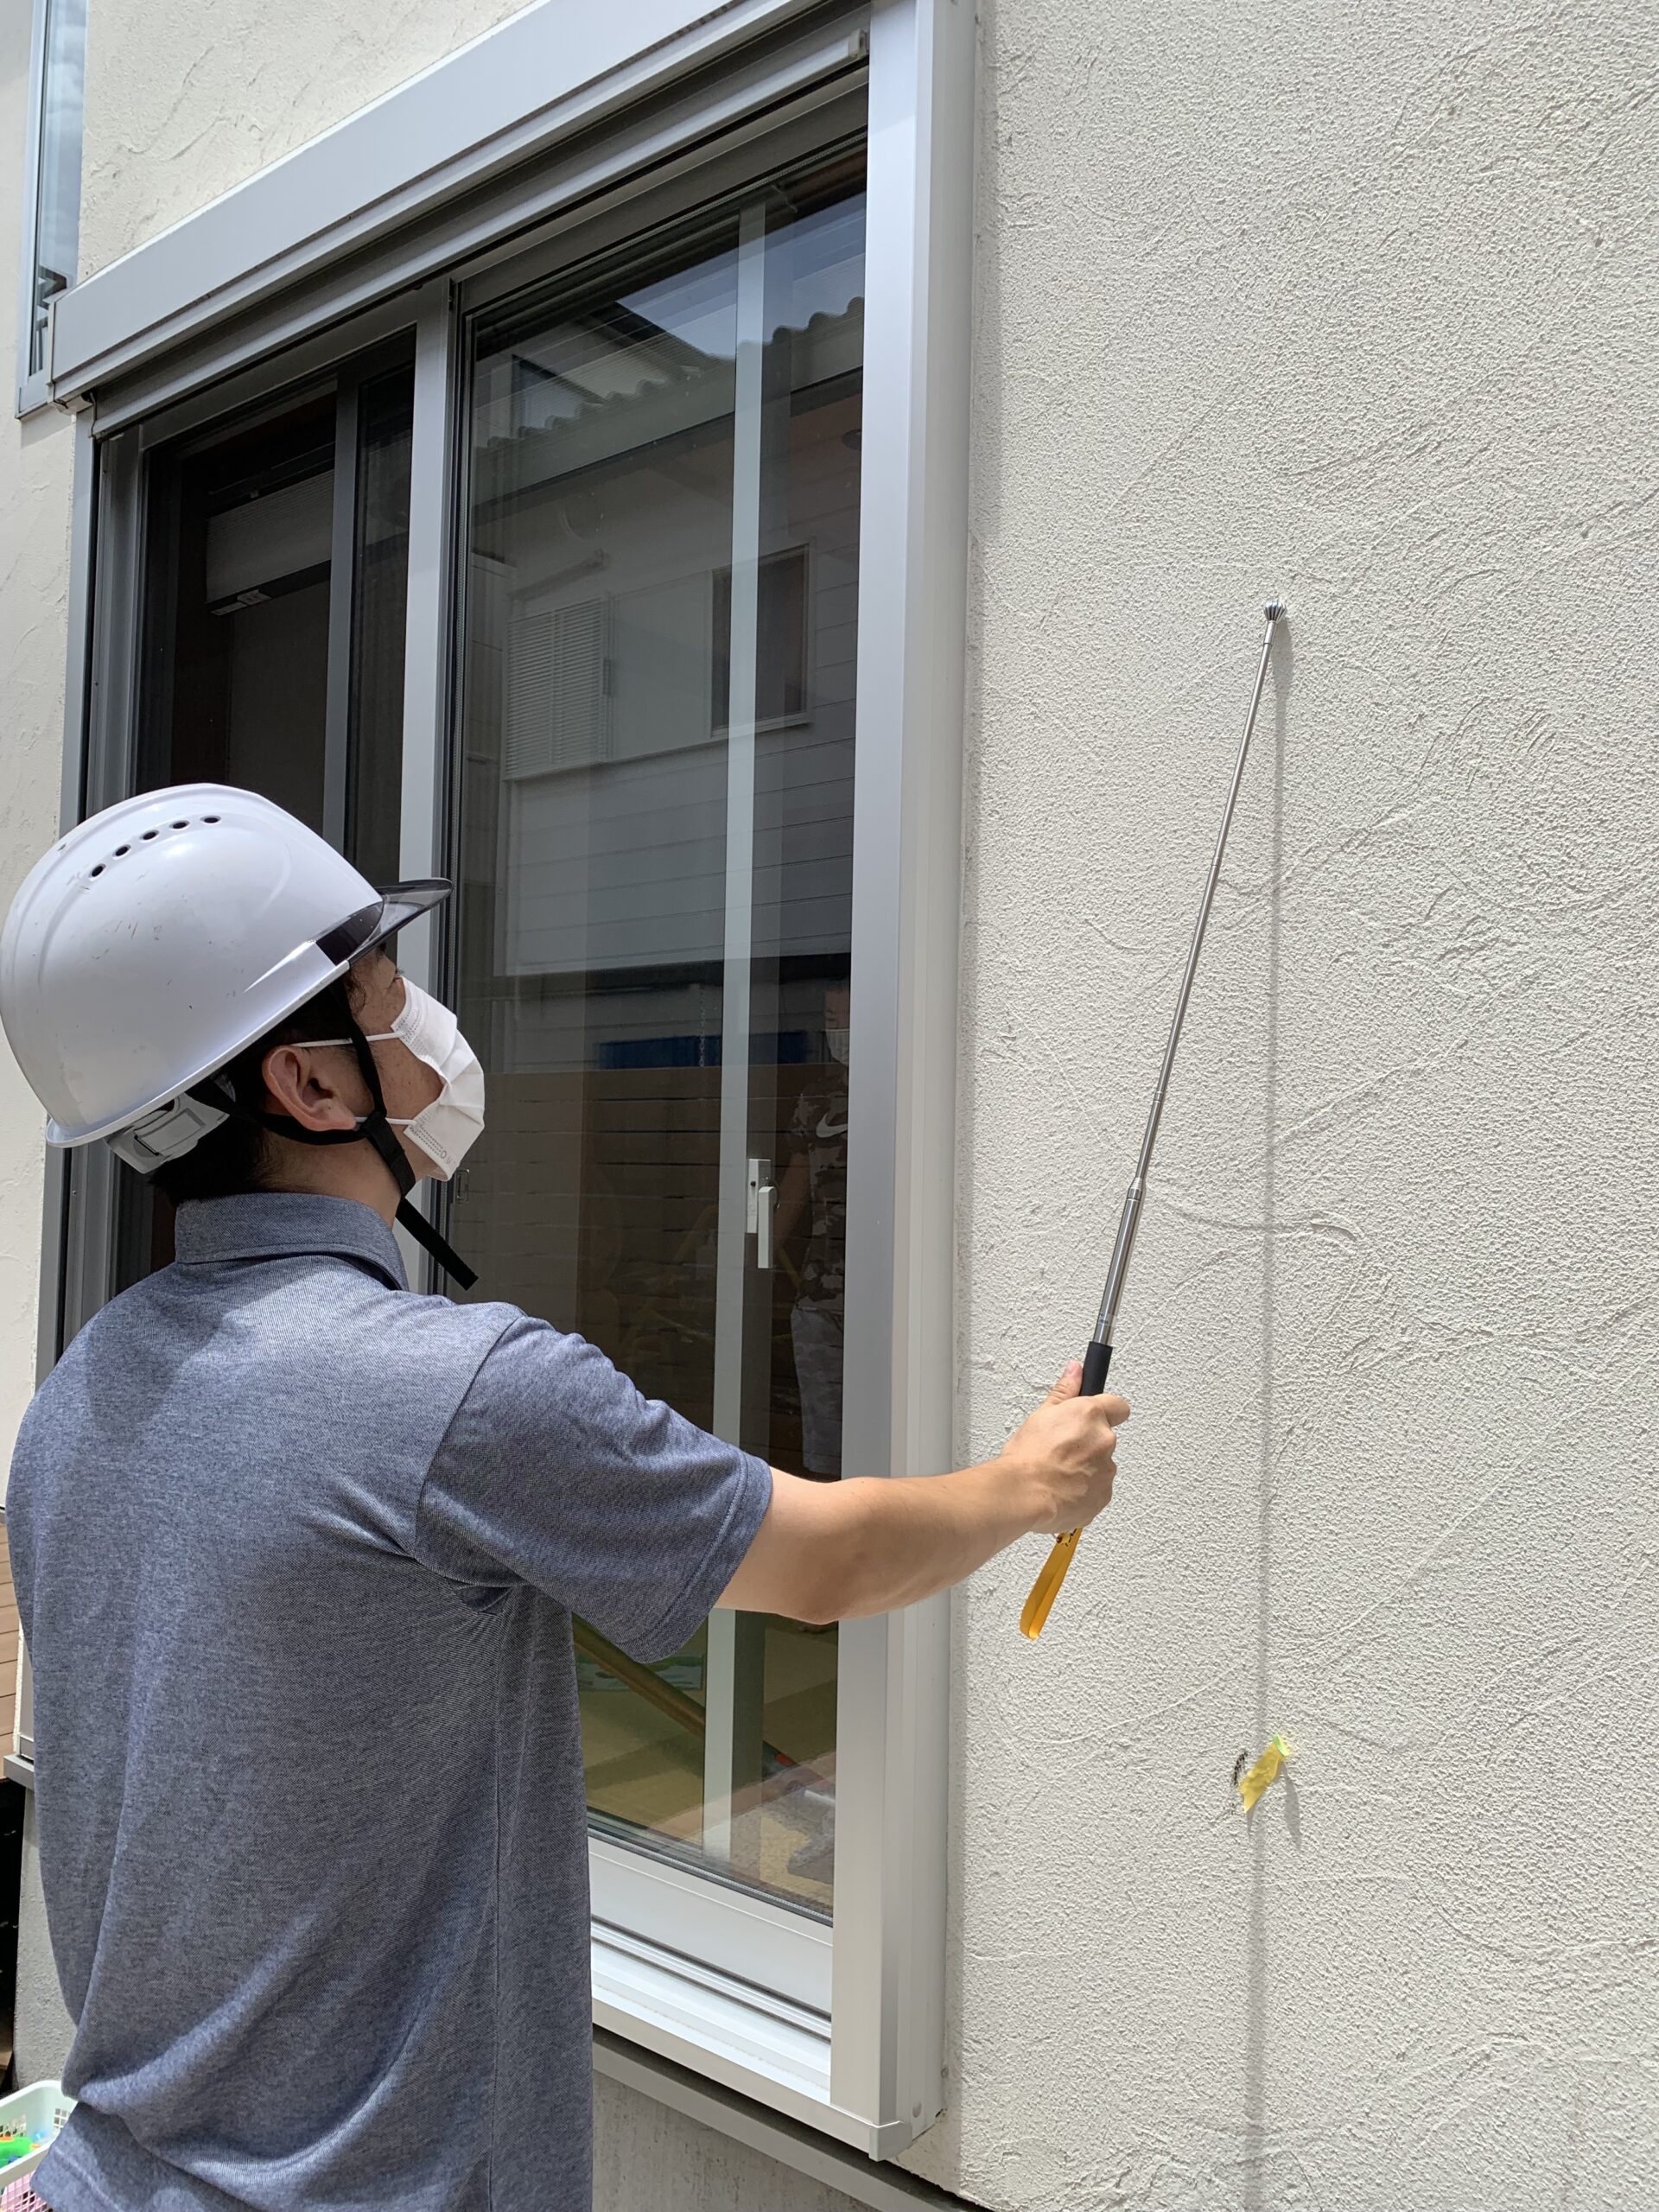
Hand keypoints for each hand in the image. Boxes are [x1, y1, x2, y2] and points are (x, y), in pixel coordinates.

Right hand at [999, 1361, 1129, 1534]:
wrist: (1025, 1494)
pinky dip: (1085, 1487)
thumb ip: (1065, 1391)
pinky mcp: (1104, 1494)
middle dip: (1089, 1441)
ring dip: (1087, 1465)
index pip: (1118, 1405)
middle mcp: (1104, 1440)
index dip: (1107, 1410)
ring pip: (1102, 1463)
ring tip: (1059, 1469)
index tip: (1093, 1415)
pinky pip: (1099, 1487)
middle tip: (1062, 1446)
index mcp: (1091, 1414)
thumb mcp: (1041, 1415)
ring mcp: (1106, 1469)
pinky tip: (1063, 1486)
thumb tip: (1075, 1371)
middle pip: (1105, 1436)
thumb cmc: (1028, 1457)